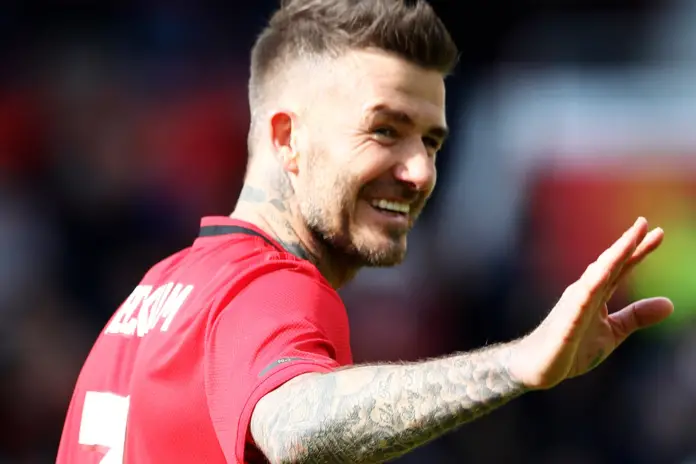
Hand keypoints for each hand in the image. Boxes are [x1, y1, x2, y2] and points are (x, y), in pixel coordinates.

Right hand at [510, 217, 673, 389]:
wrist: (537, 366)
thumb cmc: (571, 347)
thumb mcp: (613, 332)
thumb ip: (637, 316)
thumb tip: (670, 303)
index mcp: (596, 294)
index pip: (621, 268)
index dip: (638, 250)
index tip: (658, 232)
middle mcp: (584, 293)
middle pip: (608, 264)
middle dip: (625, 244)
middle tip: (644, 222)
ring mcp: (573, 306)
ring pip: (594, 276)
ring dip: (611, 257)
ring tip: (628, 240)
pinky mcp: (565, 324)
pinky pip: (578, 303)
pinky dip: (590, 286)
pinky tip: (601, 274)